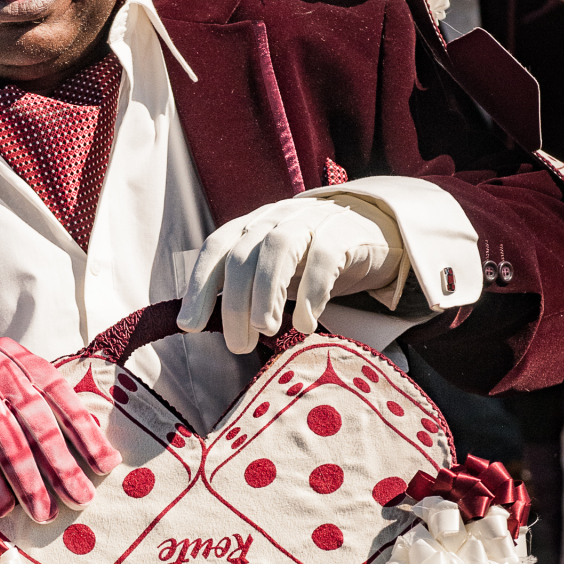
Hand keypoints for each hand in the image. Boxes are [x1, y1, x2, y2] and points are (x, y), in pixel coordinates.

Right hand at [0, 338, 121, 521]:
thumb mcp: (7, 388)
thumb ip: (41, 408)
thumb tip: (93, 447)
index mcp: (18, 359)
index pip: (59, 395)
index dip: (84, 431)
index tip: (105, 465)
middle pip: (34, 420)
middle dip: (60, 463)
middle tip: (80, 499)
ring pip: (3, 439)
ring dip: (27, 481)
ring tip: (44, 513)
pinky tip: (2, 507)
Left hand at [179, 196, 403, 353]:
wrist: (373, 229)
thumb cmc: (312, 259)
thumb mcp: (274, 268)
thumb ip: (245, 287)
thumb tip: (208, 325)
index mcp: (251, 226)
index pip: (216, 248)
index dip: (199, 286)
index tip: (189, 326)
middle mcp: (275, 218)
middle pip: (243, 255)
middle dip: (234, 303)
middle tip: (238, 345)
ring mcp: (310, 220)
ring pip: (278, 249)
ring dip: (266, 293)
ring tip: (266, 330)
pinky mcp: (344, 232)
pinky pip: (325, 257)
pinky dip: (312, 292)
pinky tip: (307, 324)